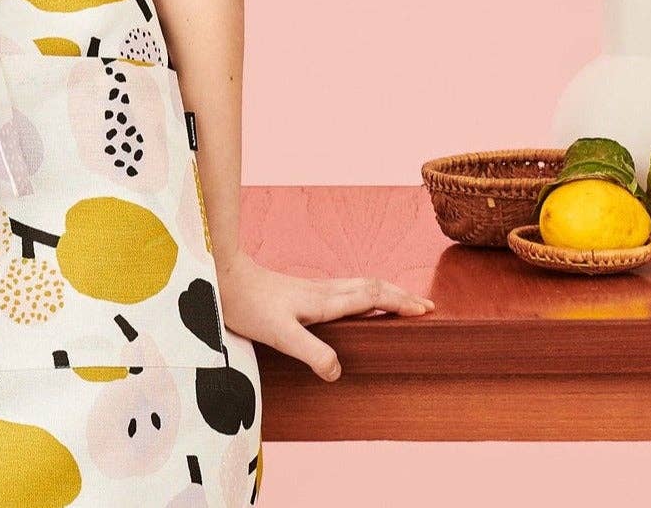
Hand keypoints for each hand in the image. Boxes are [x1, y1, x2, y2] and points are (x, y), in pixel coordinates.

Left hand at [215, 249, 432, 381]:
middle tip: (425, 306)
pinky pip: (346, 289)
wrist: (224, 277)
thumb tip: (338, 372)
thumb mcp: (280, 334)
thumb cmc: (249, 306)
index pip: (372, 298)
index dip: (398, 303)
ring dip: (385, 292)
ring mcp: (314, 289)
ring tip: (401, 301)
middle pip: (372, 288)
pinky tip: (359, 302)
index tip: (424, 310)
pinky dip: (366, 293)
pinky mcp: (303, 292)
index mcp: (325, 301)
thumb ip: (311, 352)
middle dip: (400, 296)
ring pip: (360, 285)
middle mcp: (324, 291)